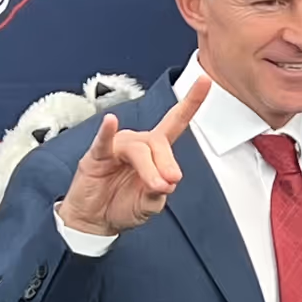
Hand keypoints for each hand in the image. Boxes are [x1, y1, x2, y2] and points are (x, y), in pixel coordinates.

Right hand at [57, 77, 209, 234]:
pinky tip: (110, 122)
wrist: (96, 221)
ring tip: (153, 186)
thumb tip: (168, 182)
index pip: (175, 122)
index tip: (206, 80)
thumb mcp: (150, 204)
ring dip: (149, 168)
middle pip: (158, 142)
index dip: (190, 102)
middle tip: (168, 183)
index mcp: (154, 151)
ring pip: (138, 149)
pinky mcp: (96, 156)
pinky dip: (107, 132)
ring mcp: (116, 147)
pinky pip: (103, 142)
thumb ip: (159, 193)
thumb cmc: (122, 205)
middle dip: (166, 163)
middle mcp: (137, 143)